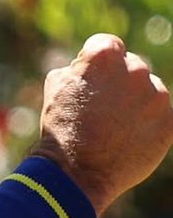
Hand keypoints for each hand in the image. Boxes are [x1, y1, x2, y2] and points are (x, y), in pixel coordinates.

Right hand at [35, 33, 172, 213]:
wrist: (77, 171)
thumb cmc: (61, 126)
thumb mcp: (56, 85)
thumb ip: (79, 67)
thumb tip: (88, 65)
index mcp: (106, 55)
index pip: (109, 45)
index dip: (96, 64)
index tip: (89, 82)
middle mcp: (136, 69)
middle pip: (132, 67)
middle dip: (119, 83)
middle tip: (102, 108)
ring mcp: (157, 96)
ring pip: (150, 91)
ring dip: (136, 103)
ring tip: (115, 127)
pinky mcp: (170, 122)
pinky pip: (161, 116)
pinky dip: (148, 124)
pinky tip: (128, 138)